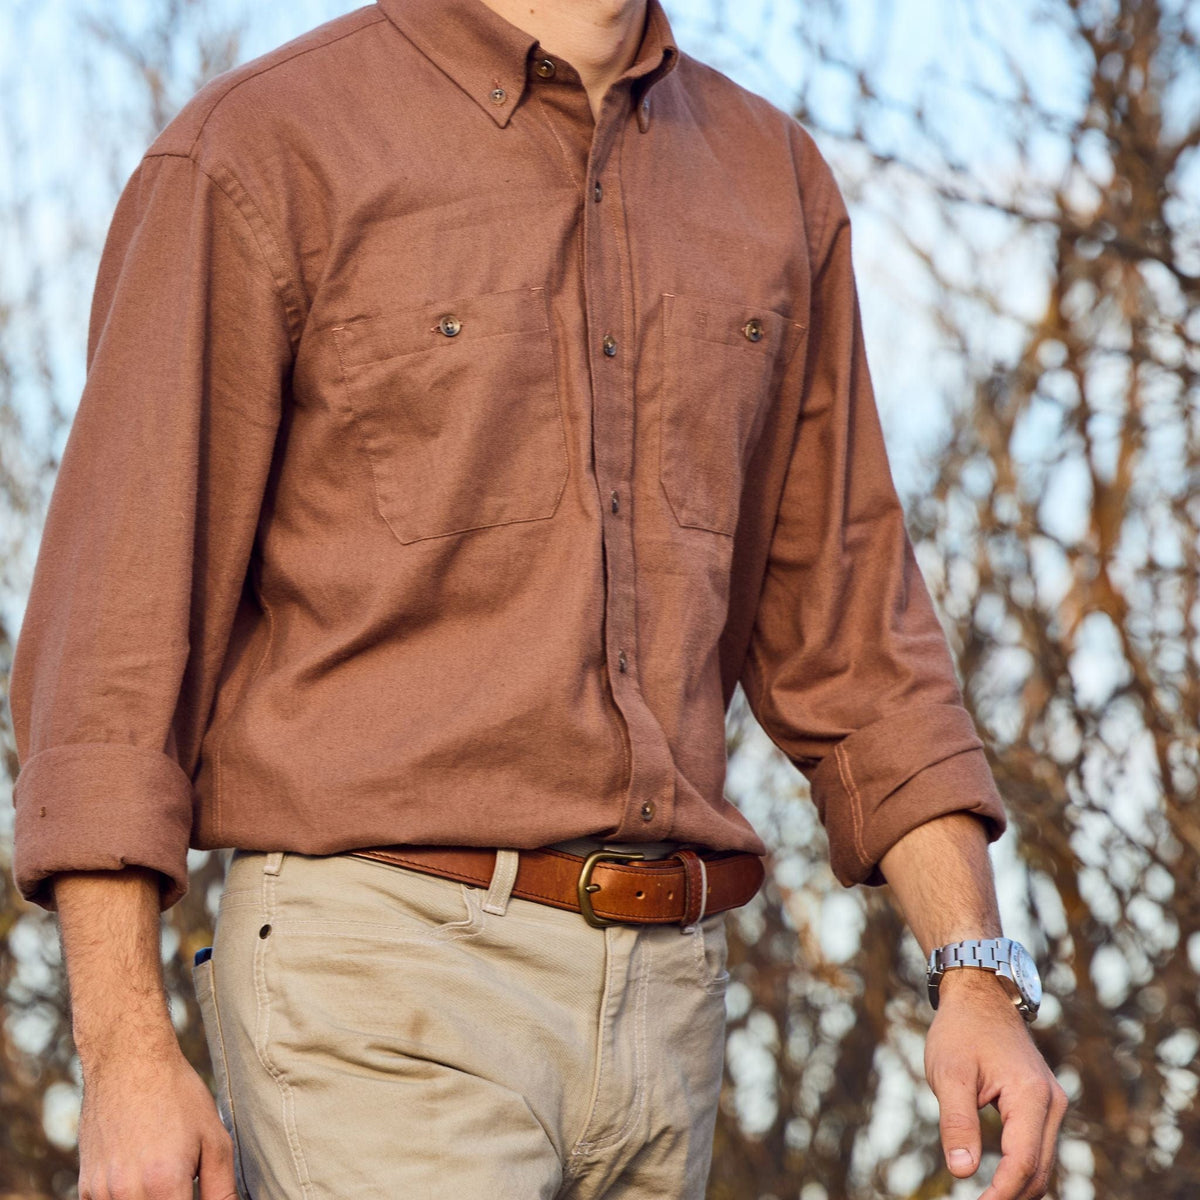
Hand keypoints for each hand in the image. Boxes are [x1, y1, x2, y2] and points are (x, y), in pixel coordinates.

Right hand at [77, 1037, 236, 1199]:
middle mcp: (128, 1194)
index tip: (192, 1196)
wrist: (129, 1063)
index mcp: (165, 1184)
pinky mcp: (86, 1189)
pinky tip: (143, 1180)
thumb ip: (221, 1189)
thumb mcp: (214, 1138)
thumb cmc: (177, 1096)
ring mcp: (102, 1194)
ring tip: (164, 1177)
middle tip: (183, 1184)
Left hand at [924, 969, 1067, 1199]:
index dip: (1000, 1194)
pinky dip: (1021, 1170)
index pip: (1023, 1163)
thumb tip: (962, 1172)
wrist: (979, 995)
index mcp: (1031, 1096)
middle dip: (1011, 1196)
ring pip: (1041, 1163)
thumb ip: (956, 1122)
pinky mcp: (1042, 1104)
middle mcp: (1051, 1103)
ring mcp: (1051, 1103)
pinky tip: (997, 1185)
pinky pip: (1037, 1147)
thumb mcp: (949, 1073)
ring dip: (1017, 1188)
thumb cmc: (960, 1030)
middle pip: (1039, 1171)